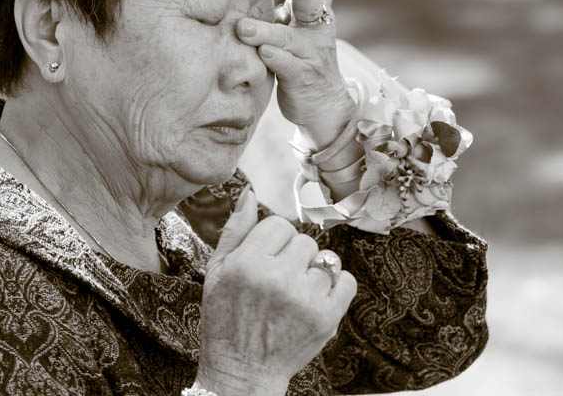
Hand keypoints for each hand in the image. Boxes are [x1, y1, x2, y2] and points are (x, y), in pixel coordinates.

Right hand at [195, 188, 356, 395]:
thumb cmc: (225, 318)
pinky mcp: (325, 318)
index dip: (272, 241)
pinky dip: (334, 286)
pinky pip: (345, 280)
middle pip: (304, 240)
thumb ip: (234, 230)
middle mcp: (276, 278)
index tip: (265, 260)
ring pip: (324, 259)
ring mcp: (304, 299)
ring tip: (294, 292)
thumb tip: (250, 193)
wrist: (242, 370)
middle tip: (278, 280)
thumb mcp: (216, 270)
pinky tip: (314, 298)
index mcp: (247, 263)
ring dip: (313, 272)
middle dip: (293, 256)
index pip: (278, 224)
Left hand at [236, 0, 355, 141]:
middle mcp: (317, 25)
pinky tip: (263, 53)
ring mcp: (310, 52)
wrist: (321, 102)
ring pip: (289, 37)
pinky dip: (274, 59)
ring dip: (268, 30)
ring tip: (245, 27)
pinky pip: (286, 67)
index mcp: (315, 5)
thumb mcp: (298, 9)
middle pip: (314, 1)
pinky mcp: (301, 77)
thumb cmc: (302, 46)